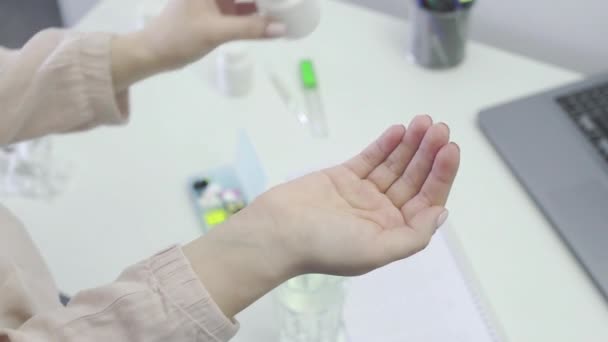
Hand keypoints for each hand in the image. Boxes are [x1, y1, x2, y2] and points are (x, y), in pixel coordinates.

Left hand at [111, 0, 284, 89]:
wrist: (154, 53)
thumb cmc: (178, 36)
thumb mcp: (216, 31)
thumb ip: (250, 28)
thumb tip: (282, 28)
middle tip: (294, 1)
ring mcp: (217, 0)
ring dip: (265, 4)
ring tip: (289, 7)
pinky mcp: (219, 12)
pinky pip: (244, 10)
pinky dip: (258, 14)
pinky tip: (275, 19)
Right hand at [184, 116, 459, 317]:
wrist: (277, 231)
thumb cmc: (326, 245)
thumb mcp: (376, 250)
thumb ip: (413, 235)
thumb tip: (441, 213)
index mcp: (392, 232)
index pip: (427, 200)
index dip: (441, 175)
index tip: (450, 149)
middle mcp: (381, 212)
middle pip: (413, 179)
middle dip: (429, 153)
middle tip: (439, 127)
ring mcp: (362, 193)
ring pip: (394, 165)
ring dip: (410, 144)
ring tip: (423, 121)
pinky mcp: (343, 177)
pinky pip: (370, 158)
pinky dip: (385, 144)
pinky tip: (399, 130)